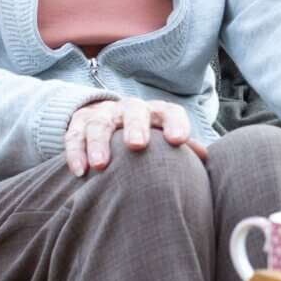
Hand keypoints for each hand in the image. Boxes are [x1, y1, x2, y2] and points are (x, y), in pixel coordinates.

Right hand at [65, 98, 208, 176]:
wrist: (108, 118)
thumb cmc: (147, 136)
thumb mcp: (163, 136)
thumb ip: (183, 147)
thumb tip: (206, 158)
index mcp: (157, 113)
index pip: (170, 112)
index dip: (176, 123)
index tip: (179, 141)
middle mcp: (131, 109)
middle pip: (134, 111)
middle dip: (136, 127)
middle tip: (137, 145)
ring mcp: (104, 114)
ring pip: (100, 123)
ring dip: (99, 143)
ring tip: (101, 165)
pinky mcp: (80, 122)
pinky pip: (74, 134)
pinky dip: (76, 152)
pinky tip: (80, 171)